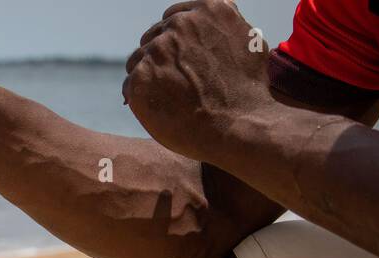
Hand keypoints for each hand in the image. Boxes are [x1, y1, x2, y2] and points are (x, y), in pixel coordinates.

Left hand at [123, 0, 271, 163]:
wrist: (238, 124)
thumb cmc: (248, 91)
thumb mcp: (248, 41)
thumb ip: (223, 25)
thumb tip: (213, 16)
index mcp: (208, 8)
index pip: (174, 18)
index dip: (176, 43)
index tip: (180, 62)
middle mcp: (180, 23)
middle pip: (153, 37)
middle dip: (160, 59)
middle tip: (174, 85)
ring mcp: (158, 49)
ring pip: (138, 60)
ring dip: (147, 78)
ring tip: (169, 101)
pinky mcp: (141, 76)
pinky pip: (130, 85)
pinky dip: (139, 99)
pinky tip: (159, 111)